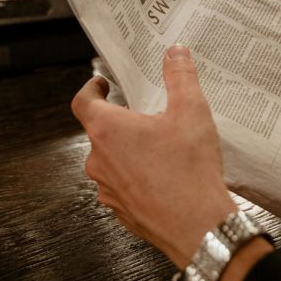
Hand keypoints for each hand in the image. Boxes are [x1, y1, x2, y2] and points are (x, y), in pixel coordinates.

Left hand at [71, 45, 235, 268]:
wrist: (198, 228)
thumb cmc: (189, 172)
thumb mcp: (191, 111)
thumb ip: (181, 77)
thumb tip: (175, 53)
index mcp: (107, 131)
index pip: (83, 101)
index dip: (91, 89)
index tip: (101, 83)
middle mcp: (99, 161)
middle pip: (100, 132)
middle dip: (122, 121)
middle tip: (147, 115)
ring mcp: (108, 190)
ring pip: (112, 161)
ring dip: (130, 151)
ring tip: (161, 147)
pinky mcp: (121, 211)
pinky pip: (123, 186)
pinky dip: (138, 177)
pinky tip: (165, 176)